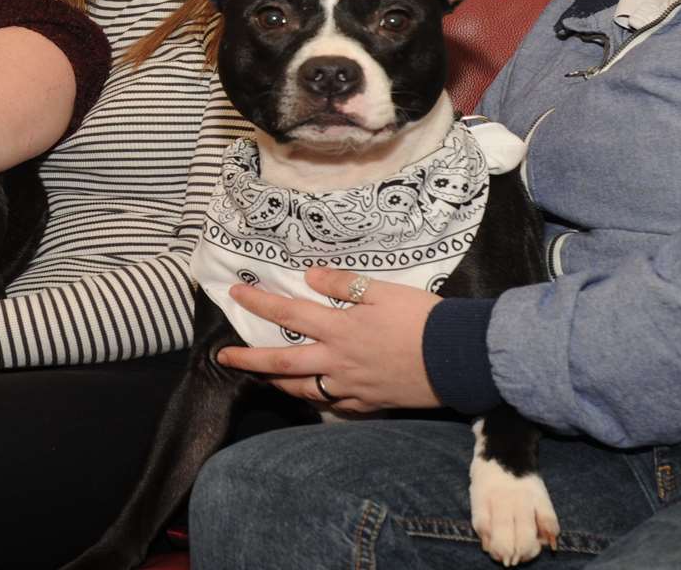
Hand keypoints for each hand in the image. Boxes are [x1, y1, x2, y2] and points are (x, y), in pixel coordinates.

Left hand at [214, 266, 443, 412]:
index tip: (234, 293)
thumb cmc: (423, 319)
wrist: (458, 358)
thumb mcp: (383, 290)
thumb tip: (308, 277)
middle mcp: (337, 361)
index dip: (258, 302)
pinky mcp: (369, 403)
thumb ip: (343, 285)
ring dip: (276, 382)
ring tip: (261, 378)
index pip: (288, 312)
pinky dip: (317, 399)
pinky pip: (334, 404)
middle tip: (223, 358)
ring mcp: (351, 386)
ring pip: (303, 389)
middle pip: (282, 361)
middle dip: (248, 359)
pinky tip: (312, 394)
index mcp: (339, 328)